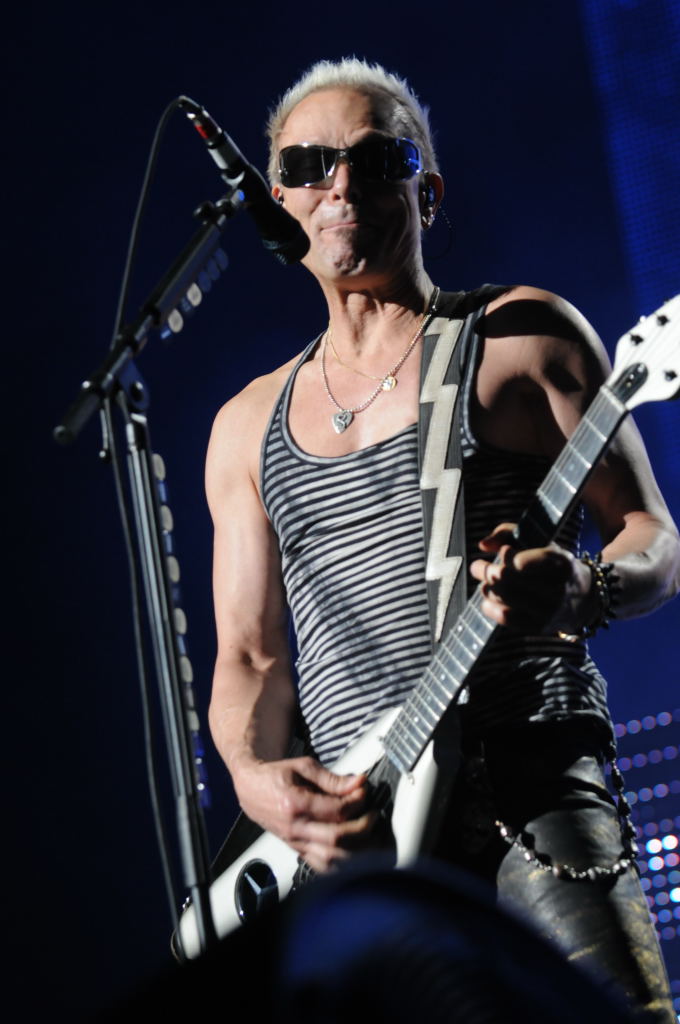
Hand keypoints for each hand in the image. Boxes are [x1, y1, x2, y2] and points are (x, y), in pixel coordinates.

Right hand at [230, 754, 376, 872]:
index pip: (336, 810)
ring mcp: (295, 842)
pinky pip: (322, 866)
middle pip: (337, 837)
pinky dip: (342, 865)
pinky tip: (355, 855)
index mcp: (295, 804)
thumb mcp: (303, 767)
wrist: (250, 788)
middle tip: (374, 814)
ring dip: (357, 851)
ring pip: (331, 858)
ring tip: (371, 836)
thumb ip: (332, 778)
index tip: (364, 792)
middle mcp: (295, 828)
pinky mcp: (297, 850)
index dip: (357, 802)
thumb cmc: (275, 775)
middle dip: (362, 827)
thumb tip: (357, 782)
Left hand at [469, 522, 593, 632]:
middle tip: (477, 566)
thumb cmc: (555, 564)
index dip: (505, 556)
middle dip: (486, 570)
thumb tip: (483, 545)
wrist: (584, 598)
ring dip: (486, 588)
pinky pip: (506, 618)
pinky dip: (490, 607)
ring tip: (483, 582)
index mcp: (560, 563)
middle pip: (506, 578)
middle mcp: (557, 588)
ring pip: (503, 597)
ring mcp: (549, 610)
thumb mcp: (543, 542)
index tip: (502, 552)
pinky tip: (487, 599)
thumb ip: (510, 533)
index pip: (521, 561)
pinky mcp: (540, 626)